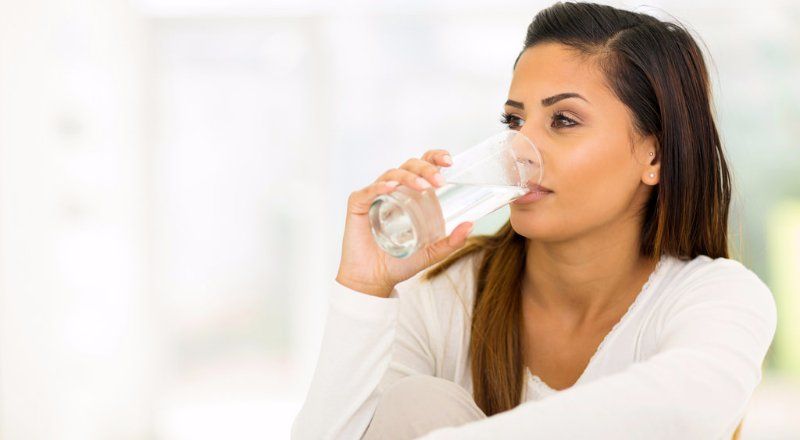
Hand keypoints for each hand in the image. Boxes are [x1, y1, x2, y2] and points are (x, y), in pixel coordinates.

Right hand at [336, 149, 473, 297]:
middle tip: (439, 182)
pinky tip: (391, 188)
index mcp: (410, 194)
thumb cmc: (399, 263)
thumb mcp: (431, 252)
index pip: (422, 166)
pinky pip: (369, 190)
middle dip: (426, 169)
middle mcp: (393, 190)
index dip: (435, 158)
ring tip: (423, 186)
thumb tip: (471, 225)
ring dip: (409, 177)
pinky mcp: (358, 204)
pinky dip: (380, 186)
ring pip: (392, 174)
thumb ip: (451, 242)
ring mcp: (374, 195)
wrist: (374, 280)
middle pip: (409, 166)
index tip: (449, 161)